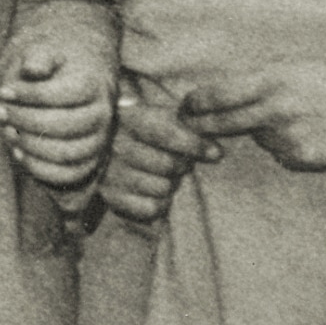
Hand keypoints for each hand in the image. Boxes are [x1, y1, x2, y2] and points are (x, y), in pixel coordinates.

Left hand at [0, 33, 114, 193]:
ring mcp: (98, 140)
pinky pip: (68, 175)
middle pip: (63, 126)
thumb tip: (32, 69)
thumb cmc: (50, 66)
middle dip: (24, 120)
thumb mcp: (43, 51)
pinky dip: (40, 168)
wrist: (67, 78)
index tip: (3, 91)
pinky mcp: (89, 161)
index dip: (30, 95)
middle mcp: (101, 114)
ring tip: (6, 129)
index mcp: (92, 84)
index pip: (63, 95)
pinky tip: (18, 152)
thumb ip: (38, 58)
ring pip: (65, 153)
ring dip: (29, 145)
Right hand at [101, 78, 217, 223]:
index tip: (215, 153)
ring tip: (159, 176)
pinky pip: (151, 207)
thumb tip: (216, 153)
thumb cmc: (146, 135)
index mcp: (127, 116)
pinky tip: (150, 192)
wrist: (112, 155)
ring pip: (162, 188)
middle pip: (168, 164)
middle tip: (176, 163)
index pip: (164, 131)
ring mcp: (109, 171)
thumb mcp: (162, 119)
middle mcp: (114, 143)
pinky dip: (158, 204)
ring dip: (168, 185)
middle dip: (180, 166)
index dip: (193, 144)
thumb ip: (188, 128)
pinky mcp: (110, 197)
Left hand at [181, 61, 325, 171]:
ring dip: (260, 131)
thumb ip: (251, 79)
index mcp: (270, 80)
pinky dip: (284, 145)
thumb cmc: (325, 78)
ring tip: (292, 116)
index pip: (216, 95)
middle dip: (203, 126)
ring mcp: (292, 136)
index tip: (183, 107)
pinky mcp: (306, 158)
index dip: (194, 104)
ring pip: (256, 138)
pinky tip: (306, 131)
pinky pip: (280, 153)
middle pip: (224, 123)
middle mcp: (278, 109)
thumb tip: (209, 92)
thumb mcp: (286, 66)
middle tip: (190, 125)